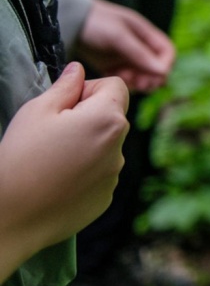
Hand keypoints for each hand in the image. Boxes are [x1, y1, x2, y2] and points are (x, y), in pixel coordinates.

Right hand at [0, 63, 128, 279]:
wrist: (13, 215)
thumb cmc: (21, 157)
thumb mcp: (37, 111)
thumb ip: (65, 86)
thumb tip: (79, 70)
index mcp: (109, 120)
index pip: (116, 86)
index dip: (90, 88)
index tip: (66, 102)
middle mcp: (120, 148)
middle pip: (112, 116)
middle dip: (88, 115)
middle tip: (52, 130)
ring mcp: (114, 175)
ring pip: (105, 146)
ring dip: (86, 144)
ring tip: (50, 158)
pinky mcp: (105, 197)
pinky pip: (99, 173)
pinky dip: (83, 171)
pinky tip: (56, 179)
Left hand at [76, 0, 175, 92]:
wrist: (67, 21)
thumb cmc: (96, 23)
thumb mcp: (119, 36)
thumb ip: (140, 53)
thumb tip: (163, 72)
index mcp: (146, 34)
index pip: (167, 53)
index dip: (165, 65)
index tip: (156, 75)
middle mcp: (139, 46)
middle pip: (156, 67)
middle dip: (152, 77)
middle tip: (140, 84)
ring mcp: (126, 57)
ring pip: (142, 76)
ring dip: (138, 82)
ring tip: (125, 80)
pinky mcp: (112, 66)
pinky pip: (126, 80)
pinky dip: (124, 83)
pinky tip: (114, 79)